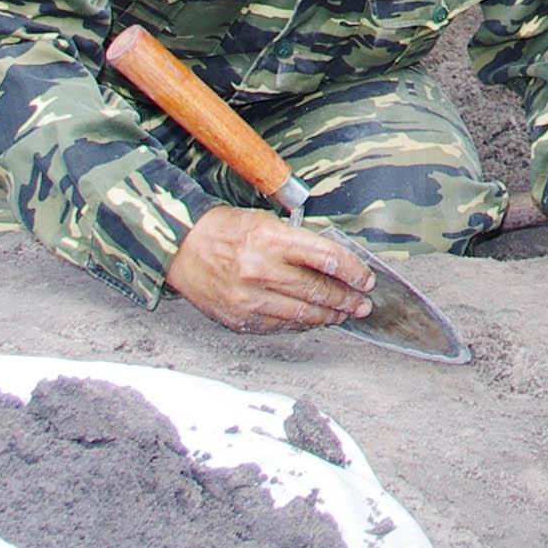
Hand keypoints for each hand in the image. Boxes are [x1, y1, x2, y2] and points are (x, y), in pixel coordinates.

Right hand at [164, 206, 372, 332]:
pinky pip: (279, 325)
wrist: (181, 249)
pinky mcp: (239, 319)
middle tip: (363, 303)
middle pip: (317, 290)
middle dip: (346, 298)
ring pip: (302, 314)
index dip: (353, 270)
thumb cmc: (225, 230)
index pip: (326, 257)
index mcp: (270, 239)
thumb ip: (298, 243)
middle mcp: (260, 270)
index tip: (366, 278)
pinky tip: (313, 320)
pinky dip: (300, 323)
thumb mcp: (265, 222)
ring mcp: (248, 299)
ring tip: (343, 314)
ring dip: (329, 315)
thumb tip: (335, 263)